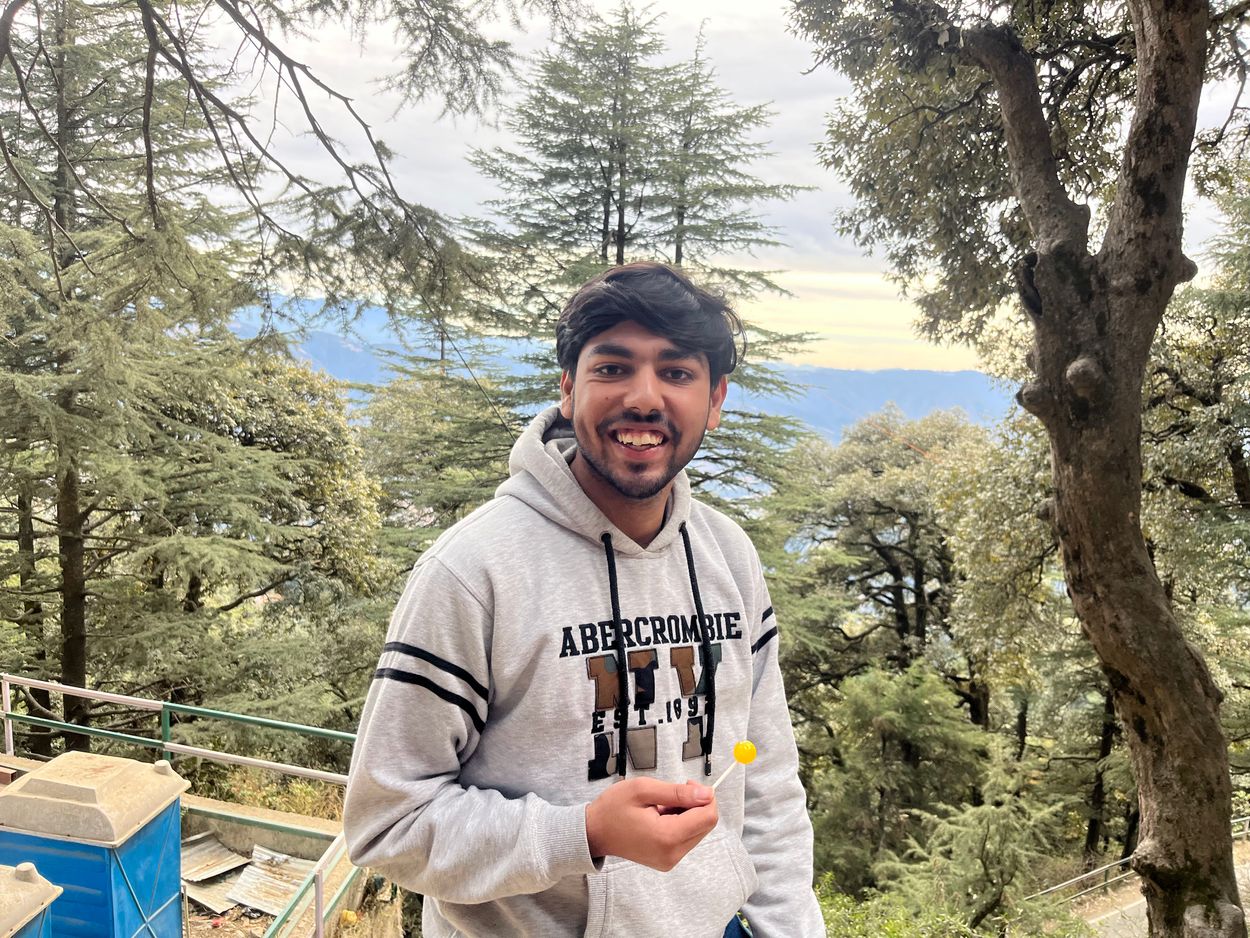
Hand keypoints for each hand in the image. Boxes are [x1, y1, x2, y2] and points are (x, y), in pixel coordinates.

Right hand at [585, 778, 717, 870]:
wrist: (594, 832)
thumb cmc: (613, 809)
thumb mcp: (643, 789)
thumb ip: (678, 792)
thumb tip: (707, 794)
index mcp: (667, 837)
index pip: (708, 817)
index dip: (705, 796)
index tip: (687, 784)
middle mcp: (672, 854)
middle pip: (705, 825)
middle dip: (695, 804)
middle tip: (671, 793)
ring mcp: (670, 860)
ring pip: (698, 831)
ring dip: (686, 814)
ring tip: (660, 807)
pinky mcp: (667, 861)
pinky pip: (686, 838)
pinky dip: (679, 824)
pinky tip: (660, 817)